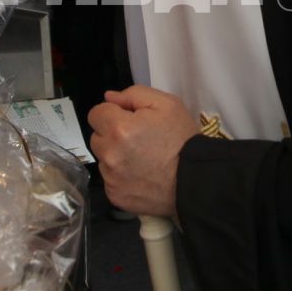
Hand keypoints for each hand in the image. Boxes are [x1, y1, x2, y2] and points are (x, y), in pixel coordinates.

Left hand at [88, 85, 198, 218]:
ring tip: (141, 159)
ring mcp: (111, 178)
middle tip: (136, 139)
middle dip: (111, 135)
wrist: (196, 180)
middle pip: (96, 137)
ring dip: (115, 156)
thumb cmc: (182, 140)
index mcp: (119, 128)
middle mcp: (110, 154)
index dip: (113, 113)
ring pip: (103, 160)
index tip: (129, 120)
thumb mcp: (166, 104)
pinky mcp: (115, 196)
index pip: (96, 114)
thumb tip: (109, 98)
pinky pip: (110, 180)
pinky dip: (120, 177)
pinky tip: (140, 175)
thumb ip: (133, 95)